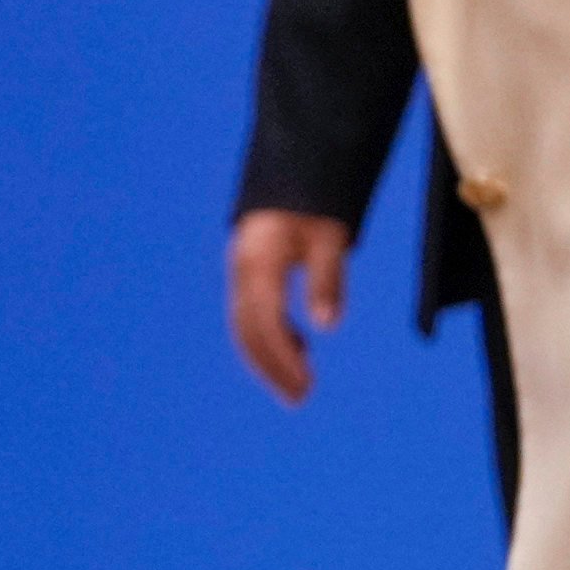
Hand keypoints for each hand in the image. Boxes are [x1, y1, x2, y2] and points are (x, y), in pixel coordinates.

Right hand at [227, 209, 352, 404]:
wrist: (292, 171)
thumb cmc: (315, 204)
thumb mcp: (330, 238)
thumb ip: (327, 280)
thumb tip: (327, 327)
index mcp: (260, 262)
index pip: (267, 321)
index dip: (284, 357)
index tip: (306, 385)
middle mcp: (241, 270)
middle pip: (248, 331)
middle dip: (271, 367)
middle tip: (300, 398)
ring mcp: (239, 272)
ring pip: (244, 326)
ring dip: (268, 358)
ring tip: (298, 386)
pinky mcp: (246, 273)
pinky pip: (250, 314)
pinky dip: (270, 337)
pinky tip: (300, 349)